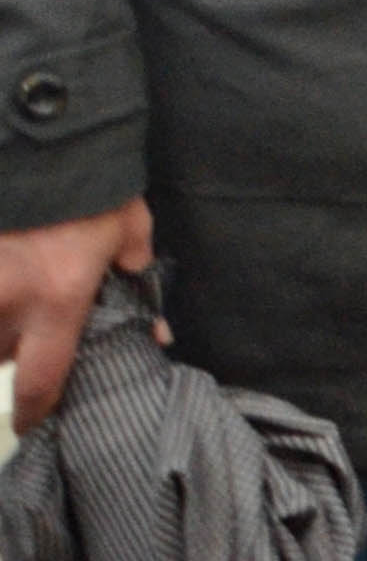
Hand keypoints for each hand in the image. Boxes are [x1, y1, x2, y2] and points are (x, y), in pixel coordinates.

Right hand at [1, 198, 150, 440]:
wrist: (44, 138)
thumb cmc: (91, 186)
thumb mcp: (128, 229)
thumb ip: (136, 280)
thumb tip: (156, 332)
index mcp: (58, 298)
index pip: (41, 381)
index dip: (34, 412)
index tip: (31, 422)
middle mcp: (7, 300)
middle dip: (8, 355)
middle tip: (23, 339)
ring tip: (12, 304)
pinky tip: (0, 274)